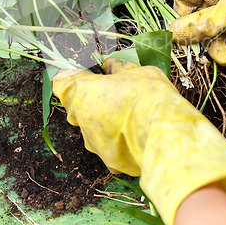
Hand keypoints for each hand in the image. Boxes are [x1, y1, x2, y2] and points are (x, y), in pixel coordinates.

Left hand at [53, 58, 225, 224]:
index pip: (62, 82)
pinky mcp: (108, 160)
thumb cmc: (147, 96)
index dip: (71, 76)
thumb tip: (110, 64)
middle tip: (111, 91)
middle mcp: (82, 119)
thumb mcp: (137, 72)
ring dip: (104, 119)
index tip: (85, 73)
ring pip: (91, 127)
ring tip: (127, 114)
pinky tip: (134, 134)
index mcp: (83, 93)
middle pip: (75, 106)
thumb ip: (119, 69)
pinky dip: (116, 139)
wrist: (163, 135)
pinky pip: (107, 145)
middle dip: (89, 98)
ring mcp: (93, 142)